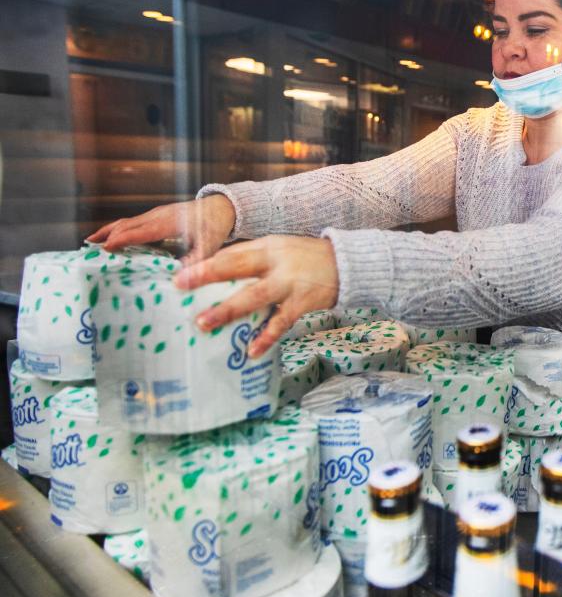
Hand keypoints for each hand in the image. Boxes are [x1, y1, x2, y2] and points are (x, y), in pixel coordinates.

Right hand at [87, 195, 236, 263]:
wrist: (221, 207)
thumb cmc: (215, 227)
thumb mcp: (209, 247)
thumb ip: (195, 261)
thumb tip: (180, 276)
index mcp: (168, 223)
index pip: (139, 232)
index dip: (121, 239)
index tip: (105, 249)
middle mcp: (158, 216)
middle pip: (126, 225)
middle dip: (107, 236)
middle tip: (88, 250)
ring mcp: (155, 213)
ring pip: (127, 221)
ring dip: (108, 231)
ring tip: (90, 242)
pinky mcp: (156, 214)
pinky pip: (133, 221)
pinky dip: (118, 229)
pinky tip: (109, 237)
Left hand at [175, 235, 339, 356]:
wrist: (347, 264)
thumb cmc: (306, 259)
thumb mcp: (279, 250)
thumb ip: (251, 259)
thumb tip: (214, 273)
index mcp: (267, 246)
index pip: (230, 252)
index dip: (204, 262)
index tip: (179, 273)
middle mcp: (276, 261)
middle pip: (237, 265)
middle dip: (207, 276)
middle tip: (180, 286)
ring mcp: (290, 282)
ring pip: (254, 296)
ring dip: (228, 310)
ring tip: (204, 323)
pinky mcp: (303, 301)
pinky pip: (281, 322)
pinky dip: (266, 337)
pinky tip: (251, 351)